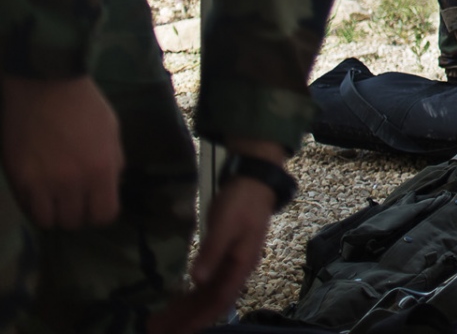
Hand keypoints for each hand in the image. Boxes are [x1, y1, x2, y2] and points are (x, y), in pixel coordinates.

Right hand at [1, 74, 123, 228]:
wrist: (45, 85)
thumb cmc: (84, 105)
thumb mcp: (112, 132)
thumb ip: (113, 162)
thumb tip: (111, 185)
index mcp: (101, 170)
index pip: (104, 214)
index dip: (101, 212)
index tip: (95, 204)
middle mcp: (73, 182)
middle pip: (75, 221)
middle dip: (77, 212)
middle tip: (74, 199)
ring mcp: (42, 183)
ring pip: (48, 221)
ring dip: (53, 212)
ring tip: (54, 197)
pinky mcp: (18, 178)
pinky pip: (27, 207)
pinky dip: (34, 203)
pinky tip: (38, 189)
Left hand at [150, 162, 277, 333]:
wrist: (254, 181)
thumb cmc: (241, 202)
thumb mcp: (224, 225)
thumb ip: (212, 252)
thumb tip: (197, 280)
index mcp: (241, 265)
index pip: (219, 301)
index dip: (198, 318)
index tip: (176, 331)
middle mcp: (238, 270)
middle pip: (212, 302)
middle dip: (187, 318)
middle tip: (159, 329)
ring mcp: (231, 264)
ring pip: (208, 294)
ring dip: (187, 308)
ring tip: (162, 319)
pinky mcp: (225, 256)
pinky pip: (208, 283)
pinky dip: (192, 294)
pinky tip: (179, 300)